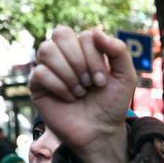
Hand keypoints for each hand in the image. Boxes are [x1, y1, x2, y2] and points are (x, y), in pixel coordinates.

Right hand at [28, 26, 135, 162]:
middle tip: (89, 83)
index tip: (102, 81)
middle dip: (79, 60)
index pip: (85, 35)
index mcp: (85, 48)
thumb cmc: (112, 103)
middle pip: (61, 33)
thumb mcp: (126, 77)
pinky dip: (59, 86)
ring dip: (68, 74)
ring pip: (46, 49)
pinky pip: (39, 72)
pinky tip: (69, 98)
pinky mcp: (37, 84)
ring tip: (80, 92)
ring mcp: (49, 67)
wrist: (101, 131)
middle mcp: (65, 54)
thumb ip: (119, 51)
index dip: (94, 57)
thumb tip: (96, 31)